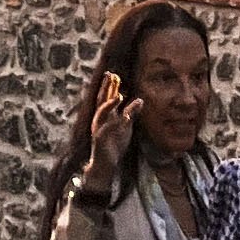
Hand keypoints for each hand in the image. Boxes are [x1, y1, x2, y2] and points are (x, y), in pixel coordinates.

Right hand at [82, 80, 140, 194]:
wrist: (104, 164)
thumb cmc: (114, 145)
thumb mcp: (125, 127)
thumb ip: (130, 113)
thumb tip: (140, 99)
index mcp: (105, 116)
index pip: (105, 98)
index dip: (108, 86)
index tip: (112, 74)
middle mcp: (99, 120)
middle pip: (101, 100)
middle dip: (105, 88)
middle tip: (111, 75)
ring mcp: (98, 129)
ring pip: (102, 113)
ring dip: (109, 104)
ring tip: (119, 96)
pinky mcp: (100, 139)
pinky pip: (107, 129)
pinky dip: (115, 123)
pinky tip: (125, 117)